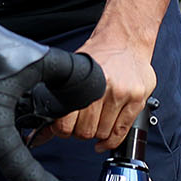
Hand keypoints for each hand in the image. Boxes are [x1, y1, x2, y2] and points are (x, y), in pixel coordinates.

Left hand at [41, 34, 156, 150]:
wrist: (125, 40)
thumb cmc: (100, 54)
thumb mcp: (76, 70)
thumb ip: (62, 96)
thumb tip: (43, 127)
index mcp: (85, 81)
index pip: (66, 123)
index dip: (62, 130)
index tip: (63, 128)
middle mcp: (105, 88)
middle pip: (85, 131)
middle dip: (79, 132)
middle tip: (79, 124)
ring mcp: (123, 95)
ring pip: (103, 133)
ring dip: (96, 134)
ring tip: (94, 123)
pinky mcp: (137, 100)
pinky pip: (122, 131)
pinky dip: (111, 141)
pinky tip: (105, 140)